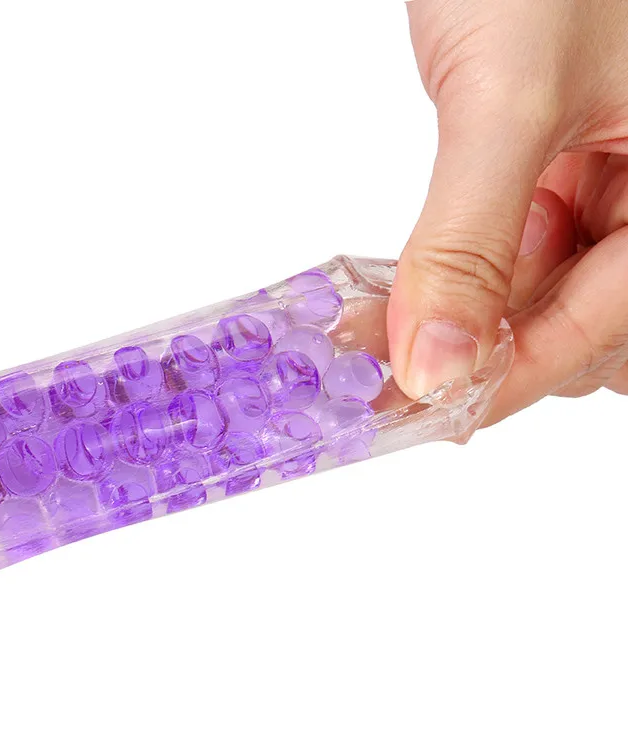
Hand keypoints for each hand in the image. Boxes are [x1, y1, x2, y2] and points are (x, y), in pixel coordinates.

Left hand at [390, 0, 627, 420]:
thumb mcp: (507, 96)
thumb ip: (469, 242)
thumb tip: (432, 366)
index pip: (604, 322)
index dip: (510, 376)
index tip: (420, 416)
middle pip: (586, 322)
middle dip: (489, 352)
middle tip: (391, 377)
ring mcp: (619, 177)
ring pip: (550, 295)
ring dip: (467, 321)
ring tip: (379, 332)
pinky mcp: (571, 166)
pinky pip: (525, 250)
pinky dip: (464, 274)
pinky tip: (405, 288)